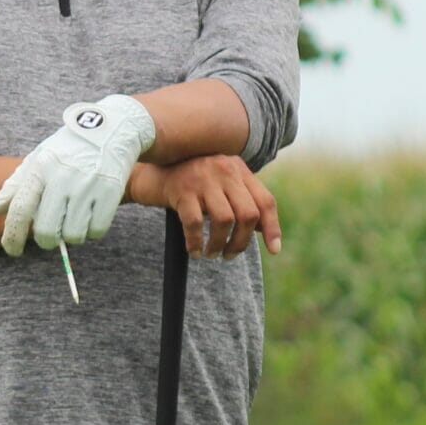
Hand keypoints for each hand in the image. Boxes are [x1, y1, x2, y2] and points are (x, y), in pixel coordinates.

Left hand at [0, 94, 157, 255]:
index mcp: (40, 168)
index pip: (20, 209)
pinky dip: (93, 231)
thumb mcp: (39, 159)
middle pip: (47, 230)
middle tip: (51, 236)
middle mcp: (61, 176)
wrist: (113, 128)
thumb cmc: (69, 148)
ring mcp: (87, 184)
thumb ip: (15, 185)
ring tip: (75, 219)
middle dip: (47, 241)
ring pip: (73, 235)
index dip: (13, 236)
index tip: (13, 251)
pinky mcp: (110, 191)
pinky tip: (92, 216)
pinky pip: (97, 230)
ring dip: (72, 235)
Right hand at [128, 155, 282, 259]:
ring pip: (225, 220)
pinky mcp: (181, 189)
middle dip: (242, 242)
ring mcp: (203, 178)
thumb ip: (242, 201)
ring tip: (212, 253)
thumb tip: (266, 231)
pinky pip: (195, 223)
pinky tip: (194, 251)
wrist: (151, 173)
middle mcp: (224, 169)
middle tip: (230, 255)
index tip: (274, 251)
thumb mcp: (220, 186)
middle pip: (248, 214)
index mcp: (238, 169)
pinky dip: (196, 242)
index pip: (265, 201)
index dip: (272, 228)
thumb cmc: (190, 185)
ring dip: (220, 244)